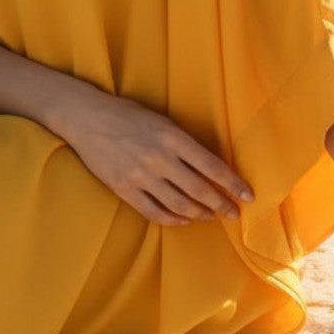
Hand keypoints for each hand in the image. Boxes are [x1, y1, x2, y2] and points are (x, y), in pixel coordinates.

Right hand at [55, 87, 253, 225]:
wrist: (85, 117)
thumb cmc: (127, 114)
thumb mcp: (162, 121)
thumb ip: (185, 143)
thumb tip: (211, 168)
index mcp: (172, 137)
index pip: (212, 167)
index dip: (233, 184)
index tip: (248, 196)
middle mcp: (159, 158)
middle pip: (200, 191)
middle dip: (222, 205)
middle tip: (234, 213)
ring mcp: (140, 176)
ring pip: (180, 206)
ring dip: (200, 213)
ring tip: (209, 215)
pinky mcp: (124, 189)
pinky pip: (154, 212)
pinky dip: (173, 220)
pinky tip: (183, 219)